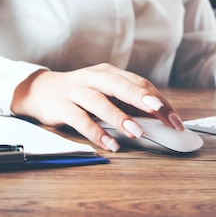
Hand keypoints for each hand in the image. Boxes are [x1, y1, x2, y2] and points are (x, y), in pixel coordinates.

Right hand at [10, 63, 184, 151]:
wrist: (40, 90)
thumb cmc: (81, 93)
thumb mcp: (105, 92)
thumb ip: (127, 103)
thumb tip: (158, 120)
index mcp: (109, 72)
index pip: (138, 83)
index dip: (158, 100)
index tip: (175, 118)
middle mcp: (94, 78)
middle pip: (121, 85)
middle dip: (142, 99)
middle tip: (160, 112)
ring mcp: (77, 91)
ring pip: (100, 102)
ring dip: (119, 118)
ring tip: (136, 133)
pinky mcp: (62, 107)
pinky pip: (80, 120)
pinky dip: (96, 133)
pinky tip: (110, 144)